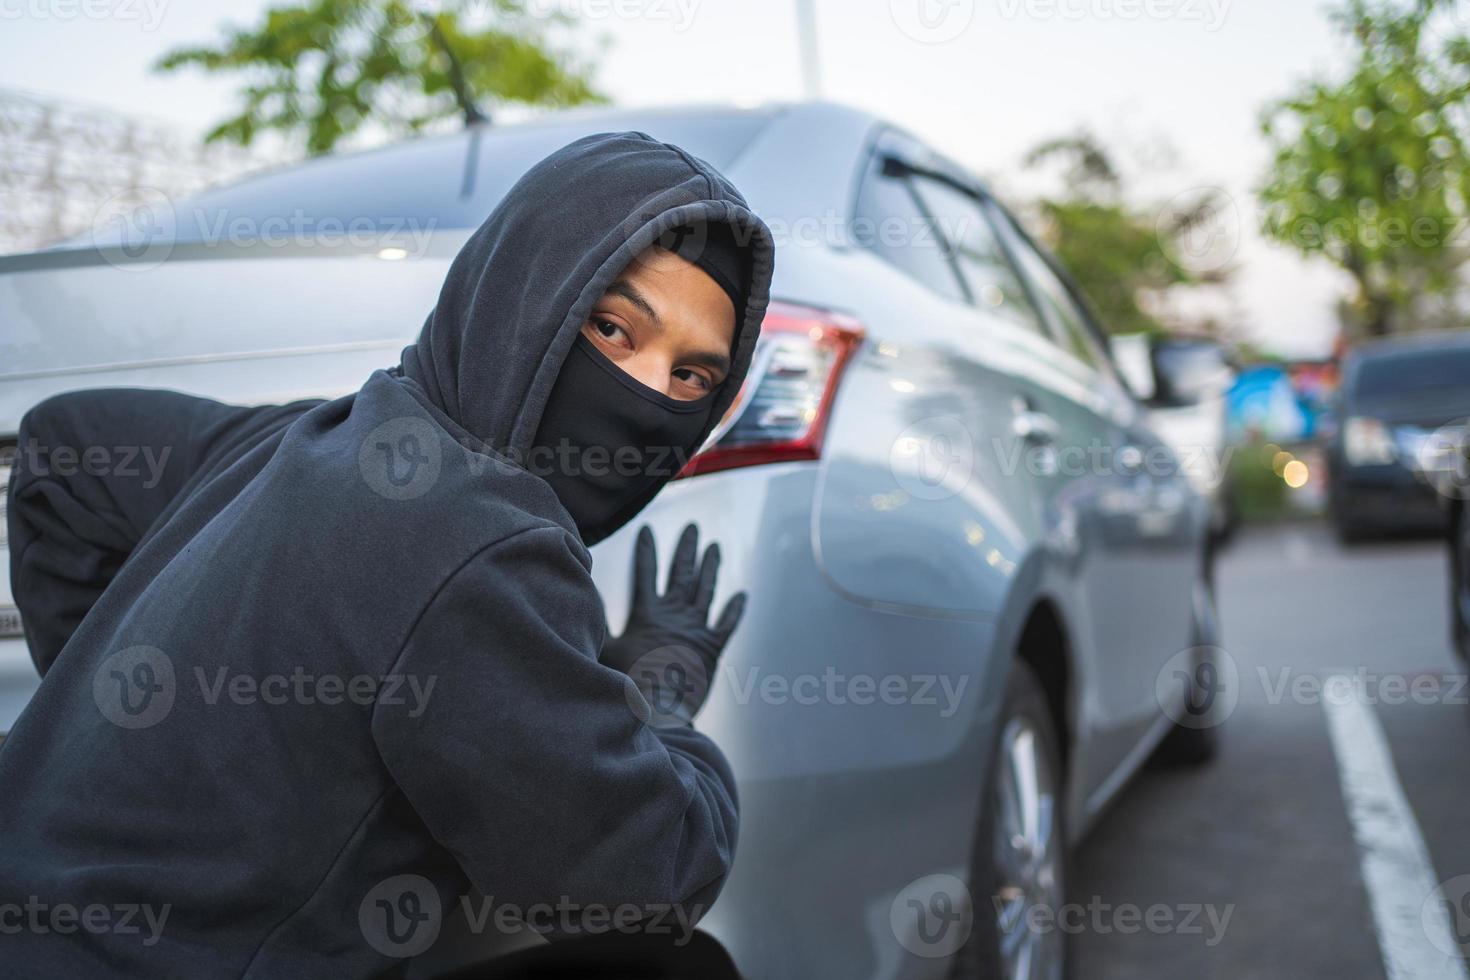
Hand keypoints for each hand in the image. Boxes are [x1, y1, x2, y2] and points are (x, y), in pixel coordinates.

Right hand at [601, 523, 746, 725]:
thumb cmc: (629, 684)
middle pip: (682, 572)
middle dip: (686, 547)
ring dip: (711, 566)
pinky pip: (728, 623)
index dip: (646, 550)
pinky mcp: (713, 647)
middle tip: (693, 526)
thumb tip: (586, 601)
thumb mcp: (608, 650)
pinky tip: (742, 594)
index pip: (646, 572)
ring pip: (707, 589)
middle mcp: (674, 615)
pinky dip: (735, 609)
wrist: (659, 710)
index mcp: (648, 614)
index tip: (648, 530)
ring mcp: (696, 628)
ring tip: (715, 546)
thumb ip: (602, 624)